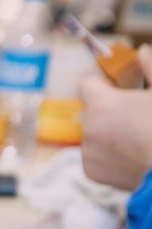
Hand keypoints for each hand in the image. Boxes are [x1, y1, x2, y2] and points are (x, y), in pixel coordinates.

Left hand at [80, 44, 151, 190]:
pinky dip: (109, 154)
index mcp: (103, 105)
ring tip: (137, 136)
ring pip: (95, 134)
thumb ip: (151, 66)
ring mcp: (88, 152)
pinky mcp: (91, 172)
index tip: (114, 83)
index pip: (87, 83)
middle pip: (93, 110)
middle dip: (110, 109)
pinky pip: (96, 156)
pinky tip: (132, 154)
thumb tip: (141, 52)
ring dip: (109, 132)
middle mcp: (89, 128)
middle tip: (135, 113)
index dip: (101, 81)